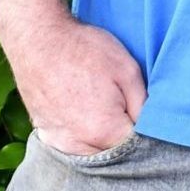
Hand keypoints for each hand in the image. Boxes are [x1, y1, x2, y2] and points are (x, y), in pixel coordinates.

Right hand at [4, 11, 147, 156]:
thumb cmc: (85, 50)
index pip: (136, 146)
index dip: (145, 129)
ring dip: (101, 137)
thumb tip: (150, 126)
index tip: (141, 110)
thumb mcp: (128, 70)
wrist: (38, 39)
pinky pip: (71, 145)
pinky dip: (81, 134)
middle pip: (113, 152)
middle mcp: (80, 145)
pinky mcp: (46, 134)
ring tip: (99, 105)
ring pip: (92, 152)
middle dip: (122, 134)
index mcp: (105, 132)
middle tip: (121, 104)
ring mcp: (59, 142)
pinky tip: (82, 111)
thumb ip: (143, 105)